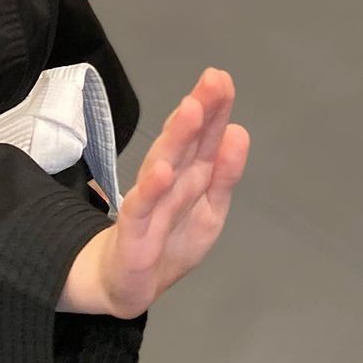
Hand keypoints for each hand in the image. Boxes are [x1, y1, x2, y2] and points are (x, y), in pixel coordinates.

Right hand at [59, 68, 249, 317]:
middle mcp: (168, 181)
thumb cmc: (168, 239)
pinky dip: (151, 189)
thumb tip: (239, 130)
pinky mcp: (133, 231)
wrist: (123, 283)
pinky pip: (141, 207)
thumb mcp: (207, 209)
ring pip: (164, 165)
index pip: (204, 138)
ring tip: (191, 109)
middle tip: (212, 79)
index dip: (214, 109)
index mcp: (189, 176)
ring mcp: (149, 203)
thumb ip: (224, 174)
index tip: (222, 78)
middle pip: (185, 143)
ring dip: (177, 137)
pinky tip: (162, 171)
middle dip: (200, 110)